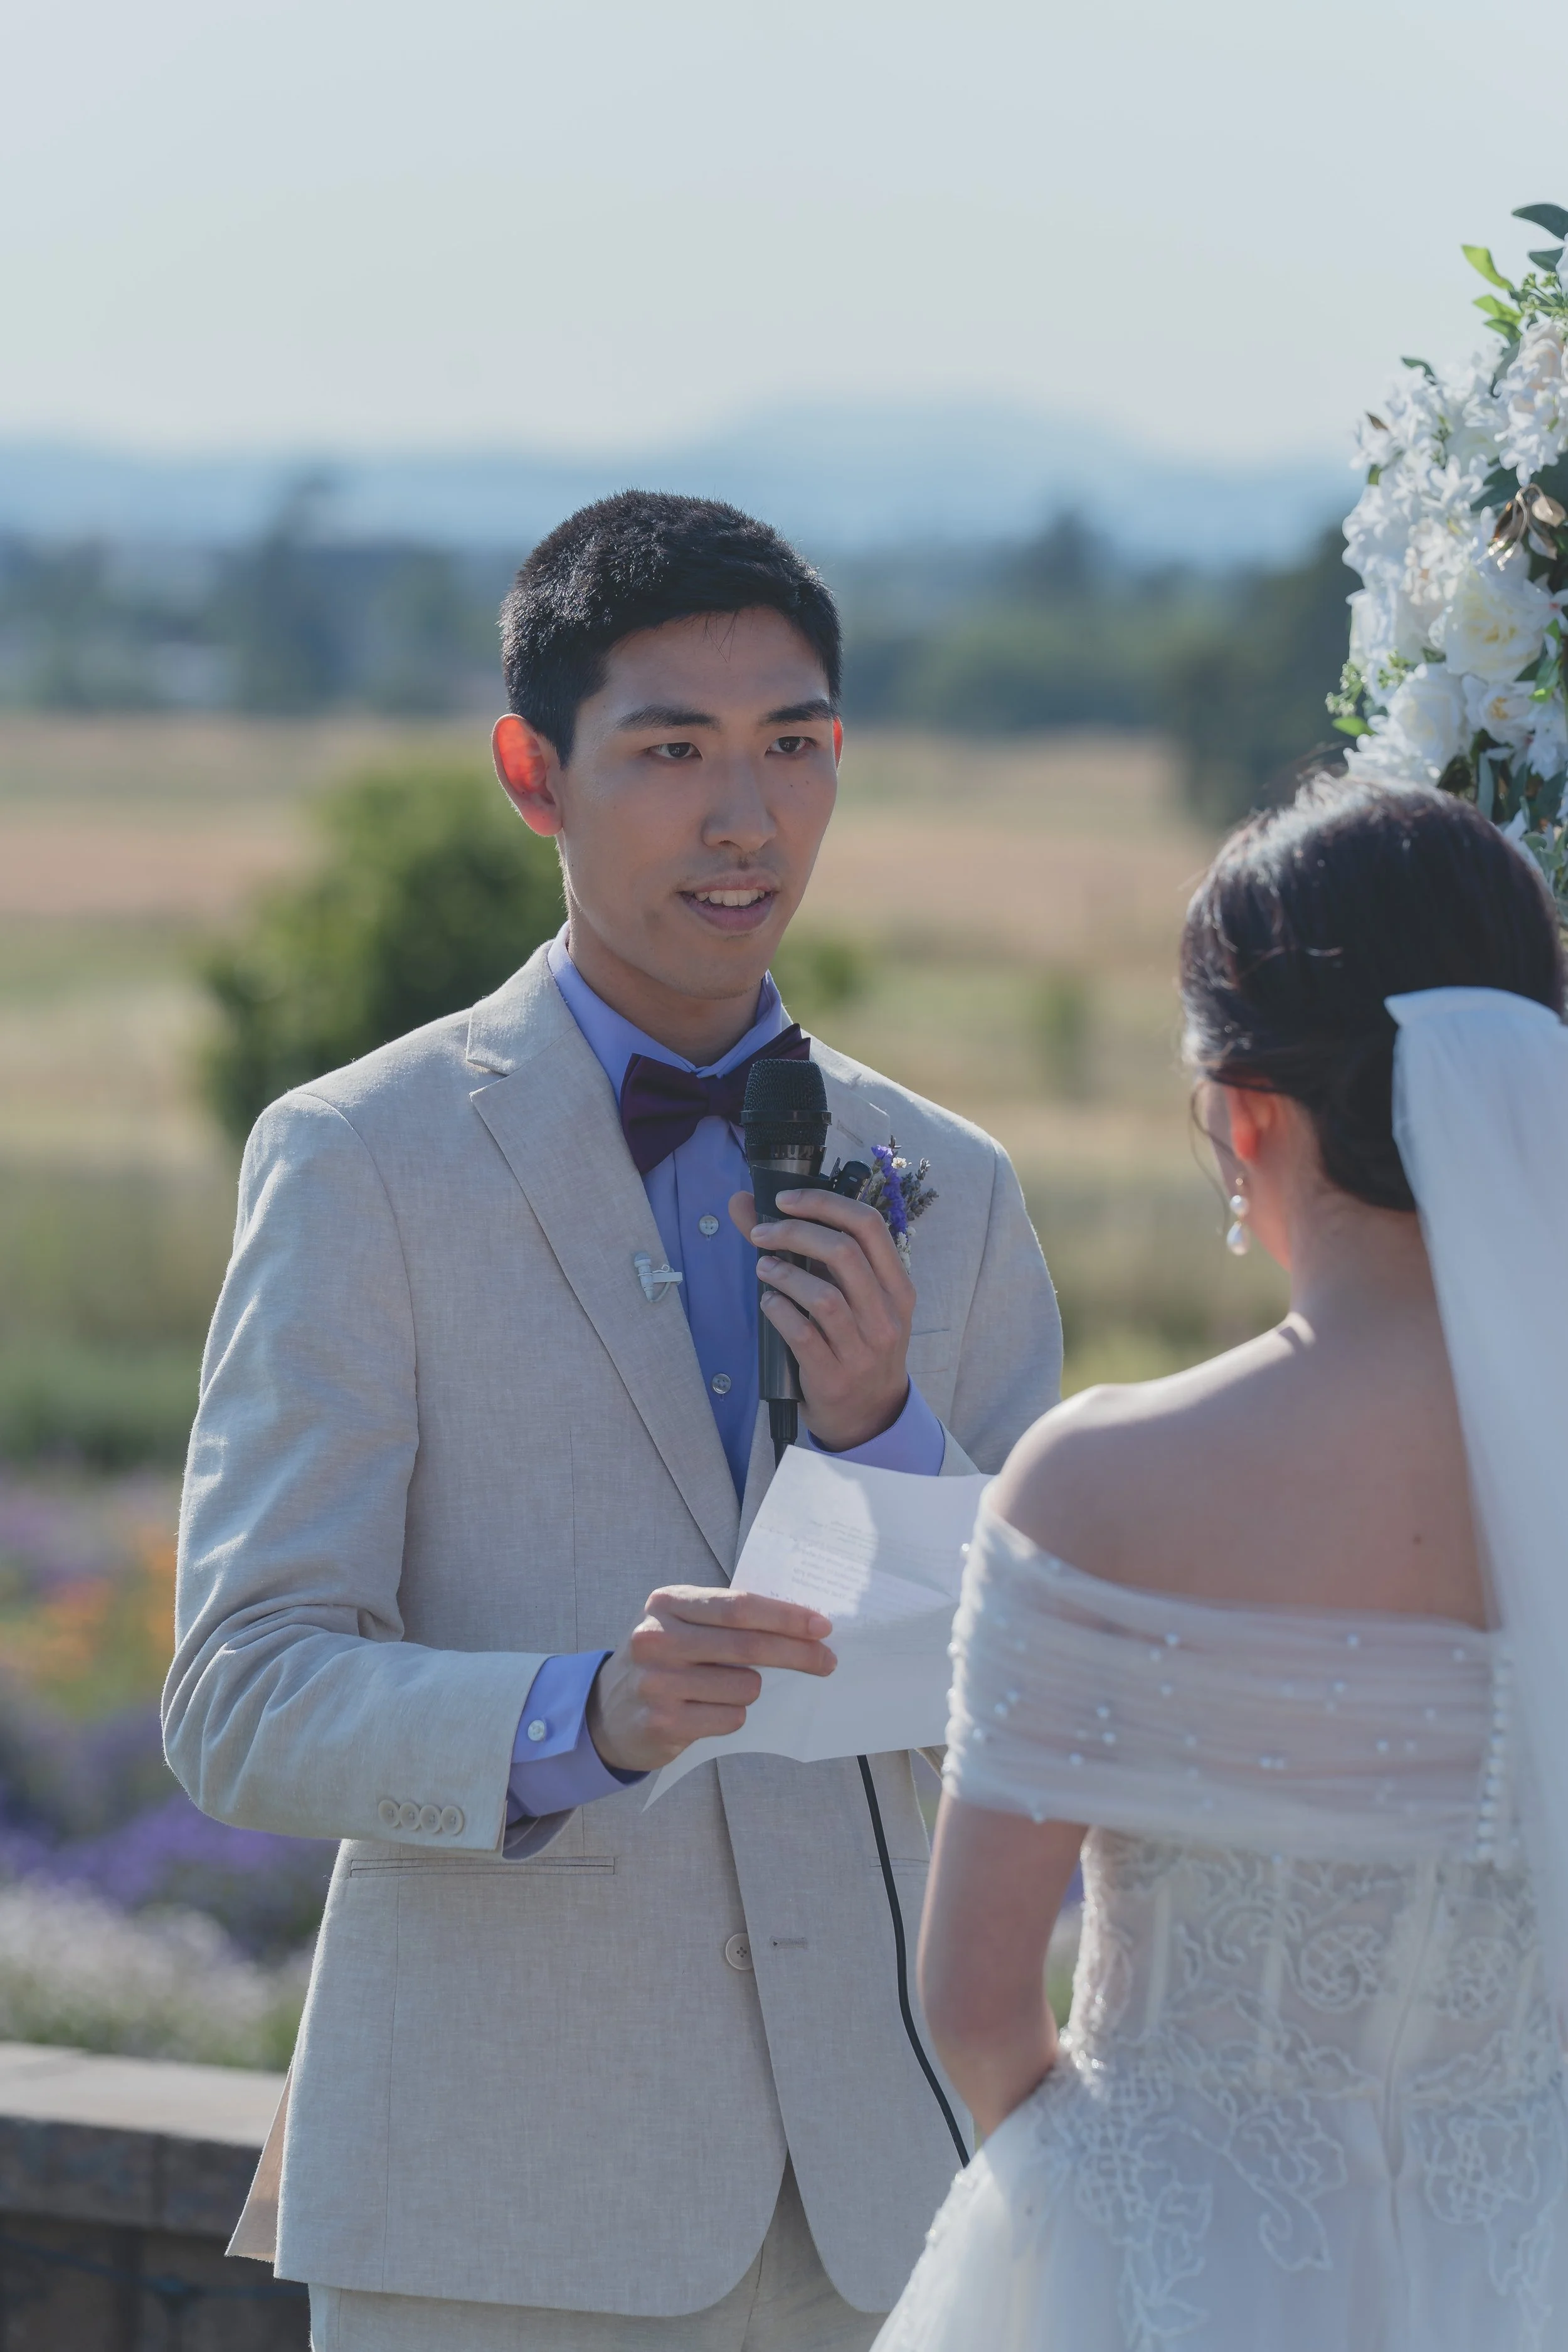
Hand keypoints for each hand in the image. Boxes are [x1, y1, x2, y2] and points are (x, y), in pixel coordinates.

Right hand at [587, 1586, 836, 1773]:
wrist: (604, 1713)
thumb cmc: (663, 1662)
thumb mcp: (682, 1627)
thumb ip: (727, 1621)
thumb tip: (800, 1627)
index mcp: (667, 1603)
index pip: (739, 1606)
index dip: (786, 1616)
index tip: (822, 1626)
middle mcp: (657, 1638)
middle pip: (747, 1646)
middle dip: (797, 1654)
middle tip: (827, 1661)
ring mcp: (656, 1682)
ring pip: (745, 1687)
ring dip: (751, 1690)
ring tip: (725, 1690)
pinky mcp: (662, 1722)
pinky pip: (729, 1718)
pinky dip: (732, 1715)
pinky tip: (707, 1712)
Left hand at [728, 1186, 915, 1451]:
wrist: (871, 1414)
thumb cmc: (854, 1342)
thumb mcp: (849, 1297)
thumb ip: (803, 1249)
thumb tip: (743, 1201)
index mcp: (897, 1286)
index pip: (869, 1225)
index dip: (824, 1202)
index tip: (785, 1200)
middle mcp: (887, 1315)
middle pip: (844, 1252)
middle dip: (795, 1232)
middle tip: (762, 1234)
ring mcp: (863, 1349)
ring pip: (824, 1296)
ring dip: (784, 1274)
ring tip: (763, 1268)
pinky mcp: (834, 1376)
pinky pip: (803, 1334)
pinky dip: (779, 1311)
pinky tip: (769, 1303)